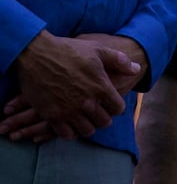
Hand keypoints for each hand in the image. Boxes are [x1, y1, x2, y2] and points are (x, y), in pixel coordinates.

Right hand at [2, 30, 134, 138]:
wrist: (34, 53)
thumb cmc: (67, 50)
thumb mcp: (97, 49)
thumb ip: (119, 61)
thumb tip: (136, 69)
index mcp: (101, 87)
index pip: (118, 109)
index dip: (115, 106)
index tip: (109, 103)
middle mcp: (87, 102)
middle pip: (104, 122)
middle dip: (103, 117)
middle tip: (97, 112)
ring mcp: (69, 110)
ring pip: (87, 130)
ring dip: (87, 125)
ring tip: (84, 118)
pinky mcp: (51, 116)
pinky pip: (66, 134)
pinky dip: (70, 131)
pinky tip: (69, 123)